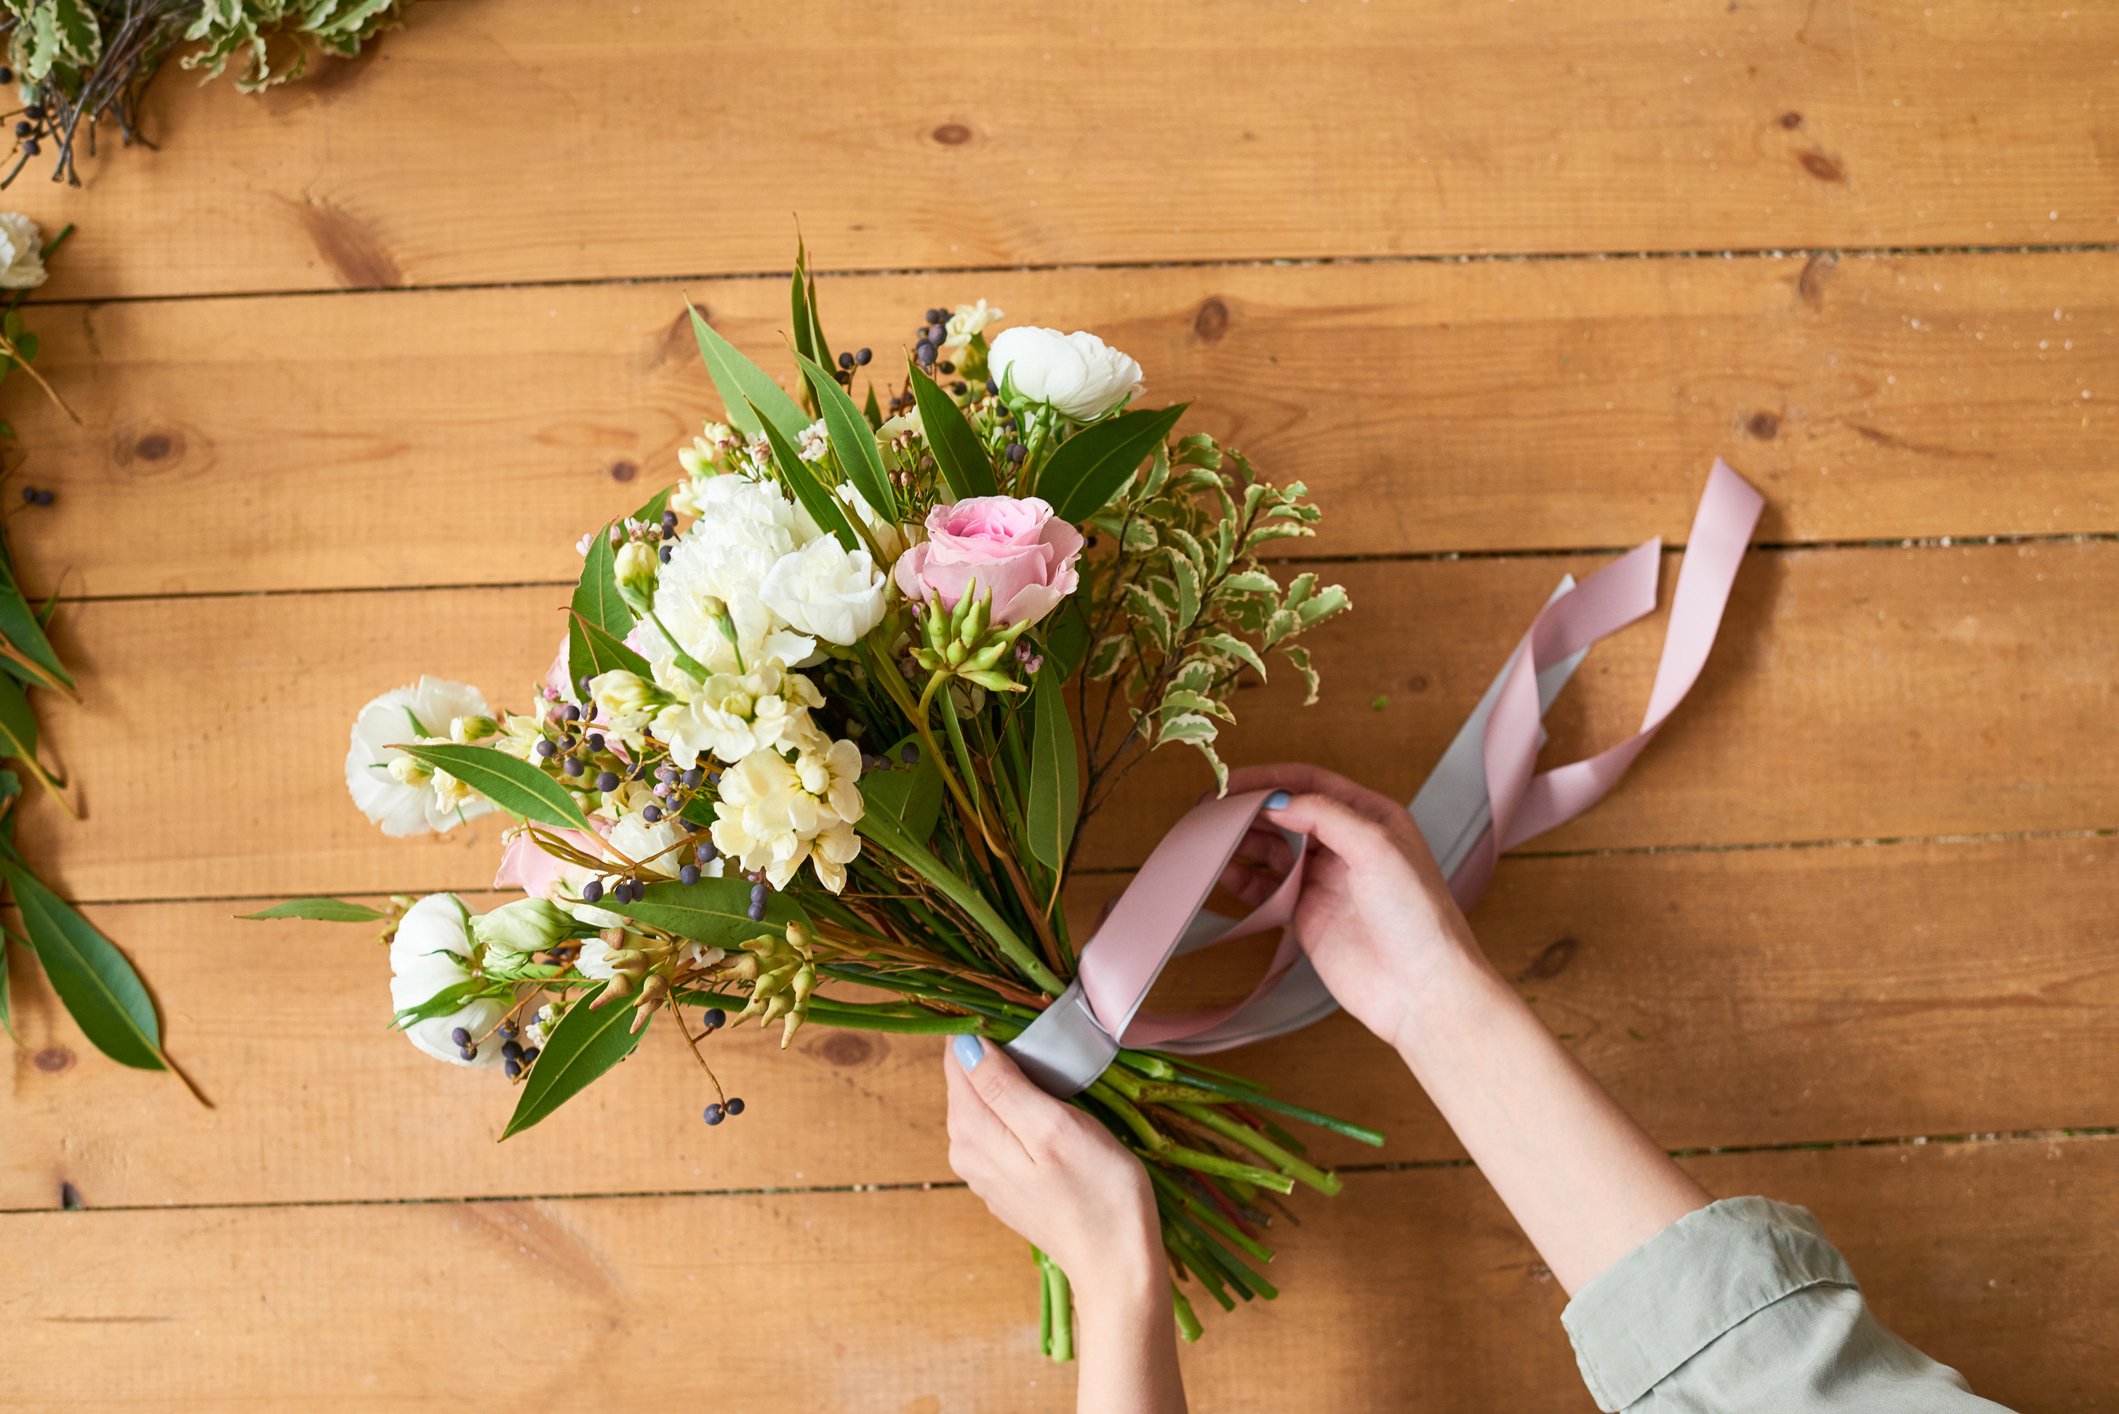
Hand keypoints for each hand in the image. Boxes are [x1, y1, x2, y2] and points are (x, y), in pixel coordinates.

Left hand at [942, 1033, 1159, 1299]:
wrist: (1118, 1266)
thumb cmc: (1099, 1193)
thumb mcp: (1055, 1127)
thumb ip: (1004, 1085)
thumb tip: (968, 1042)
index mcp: (971, 1130)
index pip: (959, 1054)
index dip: (990, 1028)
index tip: (1027, 1020)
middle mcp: (965, 1149)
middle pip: (970, 1078)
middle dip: (1002, 1053)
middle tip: (1051, 1045)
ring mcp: (984, 1170)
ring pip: (987, 1102)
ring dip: (1015, 1081)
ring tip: (1059, 1075)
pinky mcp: (1006, 1182)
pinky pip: (1002, 1128)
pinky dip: (1022, 1111)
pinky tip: (1055, 1114)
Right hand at [1220, 763, 1487, 1050]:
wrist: (1421, 989)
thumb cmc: (1416, 916)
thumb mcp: (1377, 847)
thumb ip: (1325, 815)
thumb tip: (1278, 800)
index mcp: (1371, 818)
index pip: (1311, 783)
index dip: (1270, 779)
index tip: (1231, 781)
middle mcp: (1347, 844)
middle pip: (1287, 814)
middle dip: (1249, 809)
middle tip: (1210, 809)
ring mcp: (1326, 880)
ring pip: (1274, 849)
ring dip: (1241, 841)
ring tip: (1206, 838)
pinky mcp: (1309, 915)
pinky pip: (1268, 889)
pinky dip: (1243, 879)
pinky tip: (1222, 873)